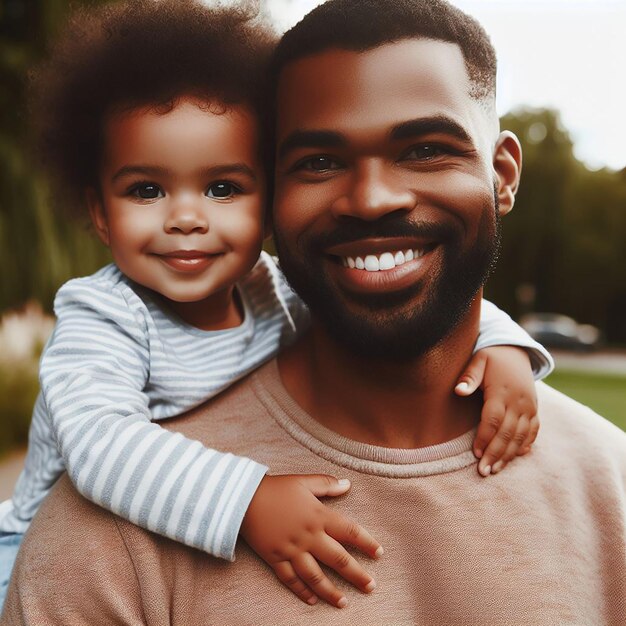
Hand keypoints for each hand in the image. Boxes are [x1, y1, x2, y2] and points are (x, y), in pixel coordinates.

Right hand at [240, 474, 382, 607]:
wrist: (243, 498)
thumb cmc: (277, 487)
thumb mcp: (303, 481)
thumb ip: (327, 484)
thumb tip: (347, 485)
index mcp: (319, 516)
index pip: (350, 532)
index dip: (367, 543)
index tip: (379, 554)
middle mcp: (309, 536)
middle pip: (338, 559)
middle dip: (357, 574)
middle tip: (371, 586)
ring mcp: (292, 550)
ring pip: (316, 576)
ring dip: (331, 591)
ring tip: (344, 602)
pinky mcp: (276, 559)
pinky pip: (291, 580)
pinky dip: (302, 591)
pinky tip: (312, 600)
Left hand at [455, 346, 538, 476]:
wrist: (516, 351)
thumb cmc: (491, 358)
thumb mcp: (479, 359)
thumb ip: (469, 376)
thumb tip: (459, 391)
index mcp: (502, 391)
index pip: (493, 419)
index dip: (484, 437)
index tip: (475, 453)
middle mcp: (519, 401)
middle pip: (508, 432)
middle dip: (495, 453)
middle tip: (484, 471)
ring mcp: (530, 407)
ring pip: (521, 435)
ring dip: (509, 454)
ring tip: (495, 469)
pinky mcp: (535, 410)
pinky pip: (533, 431)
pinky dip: (525, 445)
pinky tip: (516, 457)